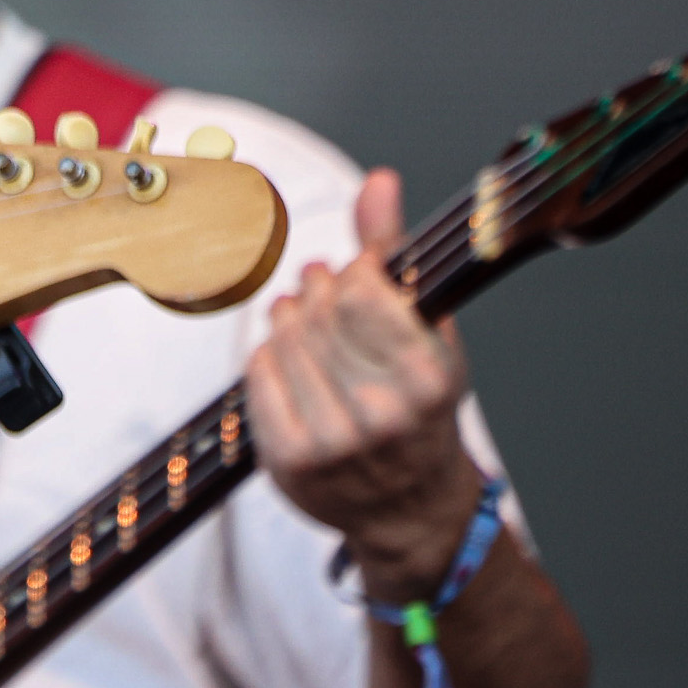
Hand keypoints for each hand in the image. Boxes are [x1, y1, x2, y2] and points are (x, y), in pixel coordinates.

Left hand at [249, 166, 486, 601]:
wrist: (410, 507)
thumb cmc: (419, 405)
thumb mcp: (427, 330)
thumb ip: (394, 254)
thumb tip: (380, 180)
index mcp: (430, 378)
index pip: (362, 292)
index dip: (350, 274)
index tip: (353, 275)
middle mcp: (385, 414)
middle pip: (318, 313)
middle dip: (314, 293)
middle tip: (317, 291)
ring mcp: (336, 443)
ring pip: (285, 340)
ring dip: (287, 319)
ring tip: (300, 319)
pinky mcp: (291, 461)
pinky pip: (258, 376)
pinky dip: (267, 357)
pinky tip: (286, 359)